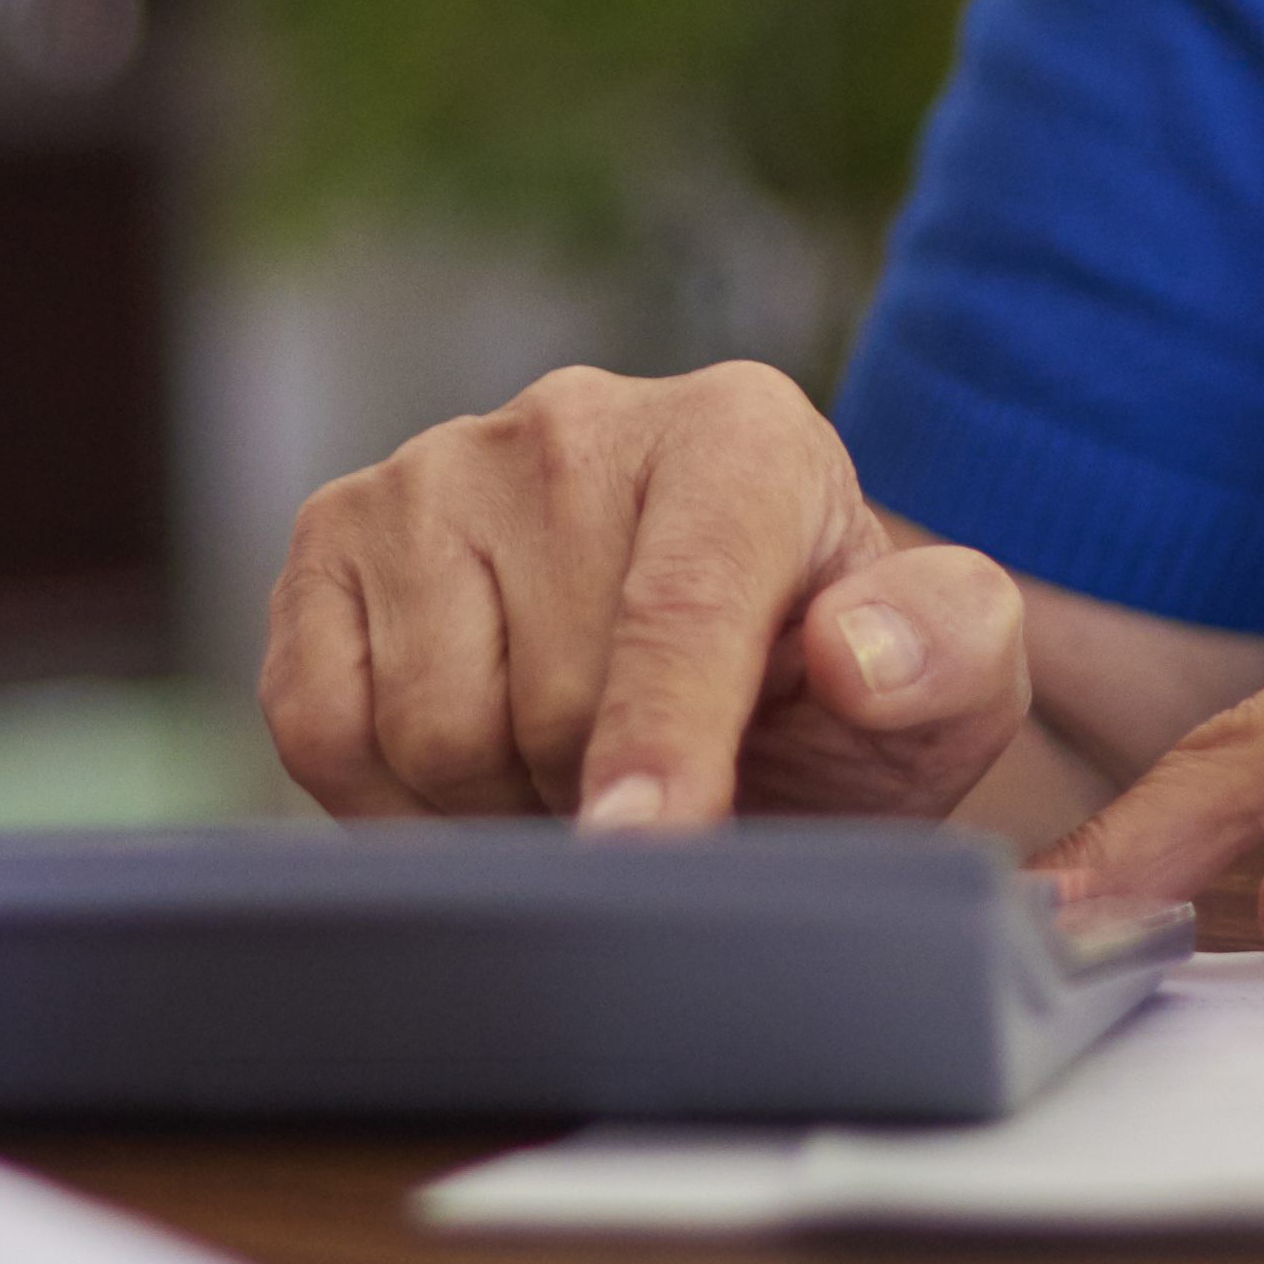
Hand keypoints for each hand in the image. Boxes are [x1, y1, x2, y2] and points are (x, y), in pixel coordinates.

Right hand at [260, 363, 1031, 828]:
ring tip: (574, 772)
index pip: (679, 602)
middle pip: (548, 697)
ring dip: (501, 803)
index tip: (647, 843)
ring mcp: (434, 467)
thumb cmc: (832, 691)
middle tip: (658, 801)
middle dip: (601, 797)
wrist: (718, 680)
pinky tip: (477, 768)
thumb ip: (945, 653)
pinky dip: (390, 800)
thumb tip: (857, 653)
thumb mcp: (945, 686)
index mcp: (740, 434)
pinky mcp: (330, 533)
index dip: (662, 742)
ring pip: (429, 726)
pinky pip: (318, 722)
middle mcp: (573, 419)